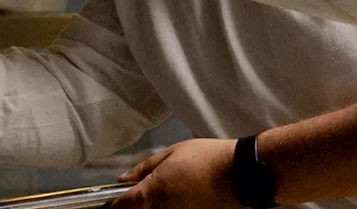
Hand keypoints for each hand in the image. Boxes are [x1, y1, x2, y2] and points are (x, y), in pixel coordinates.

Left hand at [111, 138, 238, 208]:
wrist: (240, 174)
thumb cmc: (208, 160)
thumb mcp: (171, 154)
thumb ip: (144, 168)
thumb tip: (124, 178)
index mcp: (152, 193)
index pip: (121, 207)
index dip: (115, 203)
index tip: (118, 199)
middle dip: (139, 204)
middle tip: (149, 190)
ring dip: (157, 205)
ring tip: (174, 190)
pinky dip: (174, 206)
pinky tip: (186, 197)